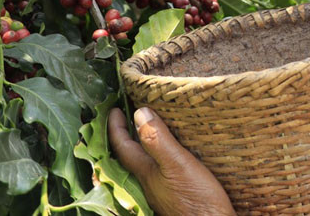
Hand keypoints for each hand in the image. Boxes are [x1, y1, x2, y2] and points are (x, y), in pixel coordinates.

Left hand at [108, 107, 234, 215]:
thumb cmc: (196, 200)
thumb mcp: (177, 164)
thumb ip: (158, 141)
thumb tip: (139, 113)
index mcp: (146, 172)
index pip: (123, 147)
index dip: (116, 127)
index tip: (113, 109)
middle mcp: (150, 182)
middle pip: (130, 156)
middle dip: (126, 134)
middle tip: (126, 115)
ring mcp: (162, 189)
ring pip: (145, 163)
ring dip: (143, 144)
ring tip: (148, 129)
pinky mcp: (176, 193)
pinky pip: (160, 169)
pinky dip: (159, 155)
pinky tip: (172, 154)